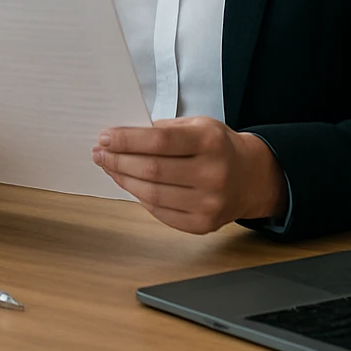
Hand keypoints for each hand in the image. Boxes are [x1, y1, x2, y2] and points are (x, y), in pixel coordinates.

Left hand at [92, 117, 286, 233]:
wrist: (251, 177)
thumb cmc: (218, 147)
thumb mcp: (198, 125)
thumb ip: (164, 130)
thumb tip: (121, 138)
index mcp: (210, 142)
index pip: (159, 141)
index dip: (127, 140)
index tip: (104, 138)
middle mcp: (213, 174)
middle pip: (152, 170)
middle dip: (118, 160)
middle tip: (100, 154)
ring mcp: (209, 203)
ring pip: (152, 194)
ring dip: (123, 180)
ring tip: (109, 168)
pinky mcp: (203, 225)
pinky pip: (159, 212)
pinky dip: (139, 197)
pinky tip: (129, 184)